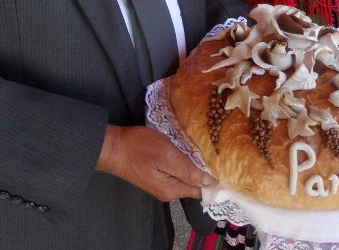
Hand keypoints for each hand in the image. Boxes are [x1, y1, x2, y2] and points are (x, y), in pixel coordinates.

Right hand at [96, 125, 215, 200]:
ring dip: (193, 163)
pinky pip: (176, 170)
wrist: (112, 146)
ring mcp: (161, 183)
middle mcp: (168, 191)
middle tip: (215, 150)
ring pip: (186, 175)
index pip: (202, 190)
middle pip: (194, 182)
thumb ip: (188, 170)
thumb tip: (210, 182)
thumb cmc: (138, 148)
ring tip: (203, 147)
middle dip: (204, 169)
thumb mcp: (167, 155)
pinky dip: (183, 160)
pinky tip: (186, 148)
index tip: (226, 163)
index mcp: (172, 189)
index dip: (214, 179)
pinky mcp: (156, 174)